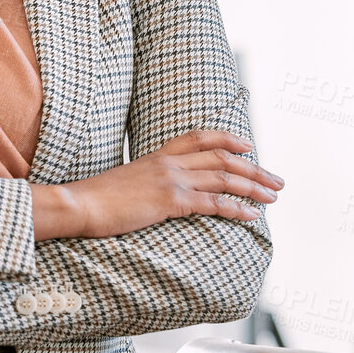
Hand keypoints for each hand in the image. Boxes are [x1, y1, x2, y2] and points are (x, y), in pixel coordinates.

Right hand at [54, 129, 283, 240]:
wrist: (77, 204)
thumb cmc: (95, 200)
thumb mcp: (125, 183)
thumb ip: (145, 183)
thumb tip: (155, 193)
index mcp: (158, 156)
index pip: (200, 137)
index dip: (228, 139)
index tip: (249, 146)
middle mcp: (169, 162)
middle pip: (222, 158)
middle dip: (254, 169)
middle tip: (276, 181)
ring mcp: (171, 180)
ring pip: (224, 178)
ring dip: (253, 187)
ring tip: (273, 196)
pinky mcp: (170, 201)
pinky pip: (212, 203)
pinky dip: (236, 208)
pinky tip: (252, 215)